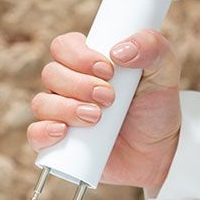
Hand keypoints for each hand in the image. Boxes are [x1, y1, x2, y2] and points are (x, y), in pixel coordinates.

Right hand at [27, 29, 181, 188]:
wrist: (159, 152)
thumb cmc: (156, 109)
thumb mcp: (164, 73)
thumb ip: (153, 48)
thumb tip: (120, 50)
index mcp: (87, 63)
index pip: (63, 46)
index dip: (79, 56)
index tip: (108, 70)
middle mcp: (69, 86)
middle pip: (51, 73)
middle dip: (79, 85)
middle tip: (109, 98)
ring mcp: (61, 114)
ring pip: (41, 102)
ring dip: (67, 108)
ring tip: (96, 118)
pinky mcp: (58, 143)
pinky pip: (35, 134)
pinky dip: (44, 131)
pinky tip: (64, 132)